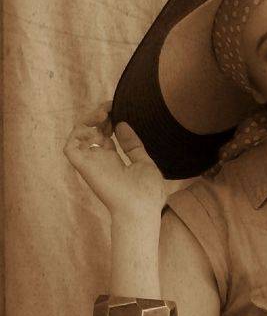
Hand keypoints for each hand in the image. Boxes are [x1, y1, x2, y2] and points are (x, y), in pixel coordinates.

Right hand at [64, 99, 170, 218]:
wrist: (140, 210)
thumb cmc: (147, 193)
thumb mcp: (144, 163)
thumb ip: (132, 145)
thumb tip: (121, 124)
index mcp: (114, 160)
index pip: (105, 135)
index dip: (108, 119)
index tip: (117, 108)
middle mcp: (100, 160)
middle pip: (92, 130)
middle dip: (99, 115)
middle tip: (111, 106)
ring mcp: (91, 163)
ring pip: (79, 135)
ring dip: (89, 119)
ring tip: (104, 113)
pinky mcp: (84, 167)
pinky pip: (71, 146)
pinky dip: (79, 133)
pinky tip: (96, 129)